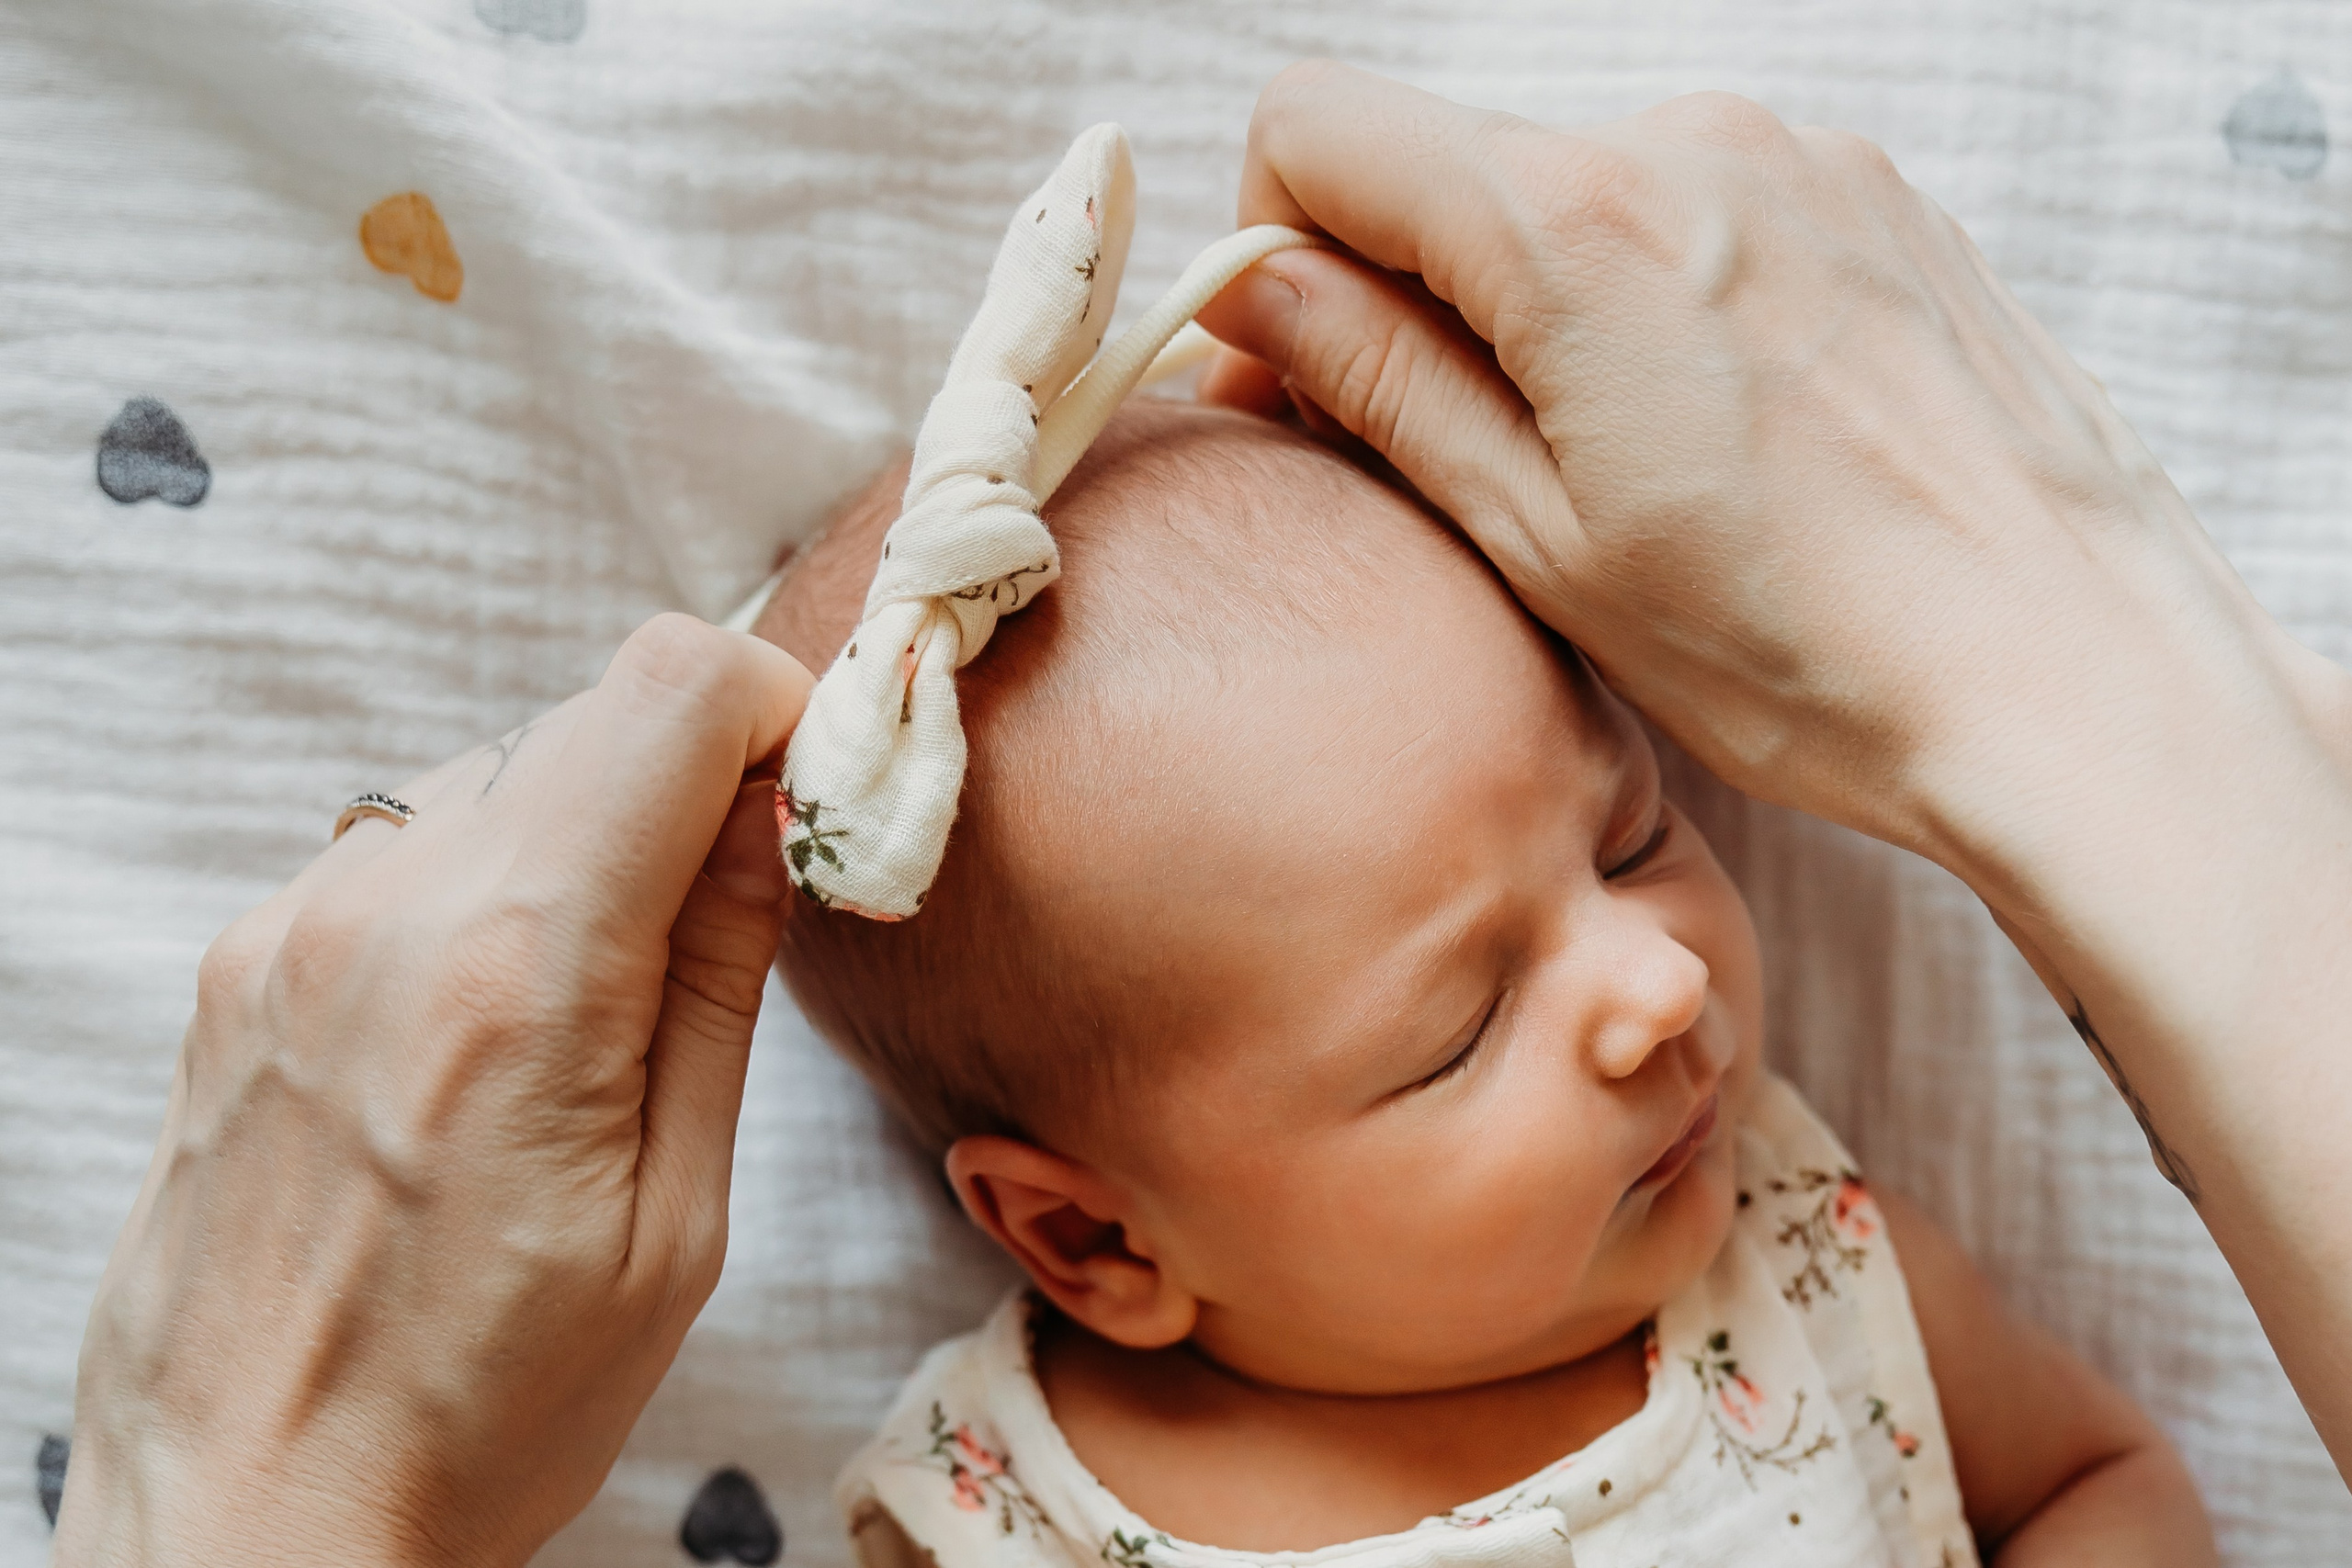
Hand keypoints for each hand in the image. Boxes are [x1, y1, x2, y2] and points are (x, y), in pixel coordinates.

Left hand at [54, 616, 812, 1567]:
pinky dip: (484, 888)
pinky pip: (405, 848)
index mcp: (520, 969)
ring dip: (584, 836)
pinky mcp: (239, 963)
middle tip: (732, 912)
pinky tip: (492, 1031)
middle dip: (692, 782)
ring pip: (498, 773)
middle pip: (591, 717)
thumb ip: (720, 981)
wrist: (249, 1523)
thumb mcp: (675, 1220)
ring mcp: (291, 927)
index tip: (809, 800)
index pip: (670, 687)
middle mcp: (385, 910)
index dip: (772, 710)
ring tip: (597, 1006)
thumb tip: (774, 811)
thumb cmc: (486, 1408)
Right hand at [1198, 62, 2351, 1476]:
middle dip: (1407, 287)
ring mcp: (1795, 158)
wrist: (2068, 671)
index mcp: (1573, 222)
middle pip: (1447, 160)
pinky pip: (1694, 207)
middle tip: (1449, 456)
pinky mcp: (1870, 198)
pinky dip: (1653, 292)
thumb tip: (1255, 285)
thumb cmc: (1803, 649)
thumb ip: (1377, 380)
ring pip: (1571, 189)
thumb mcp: (1536, 539)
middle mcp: (1687, 144)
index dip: (1273, 248)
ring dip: (1537, 298)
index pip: (1316, 126)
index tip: (1304, 374)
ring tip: (1610, 464)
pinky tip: (1712, 430)